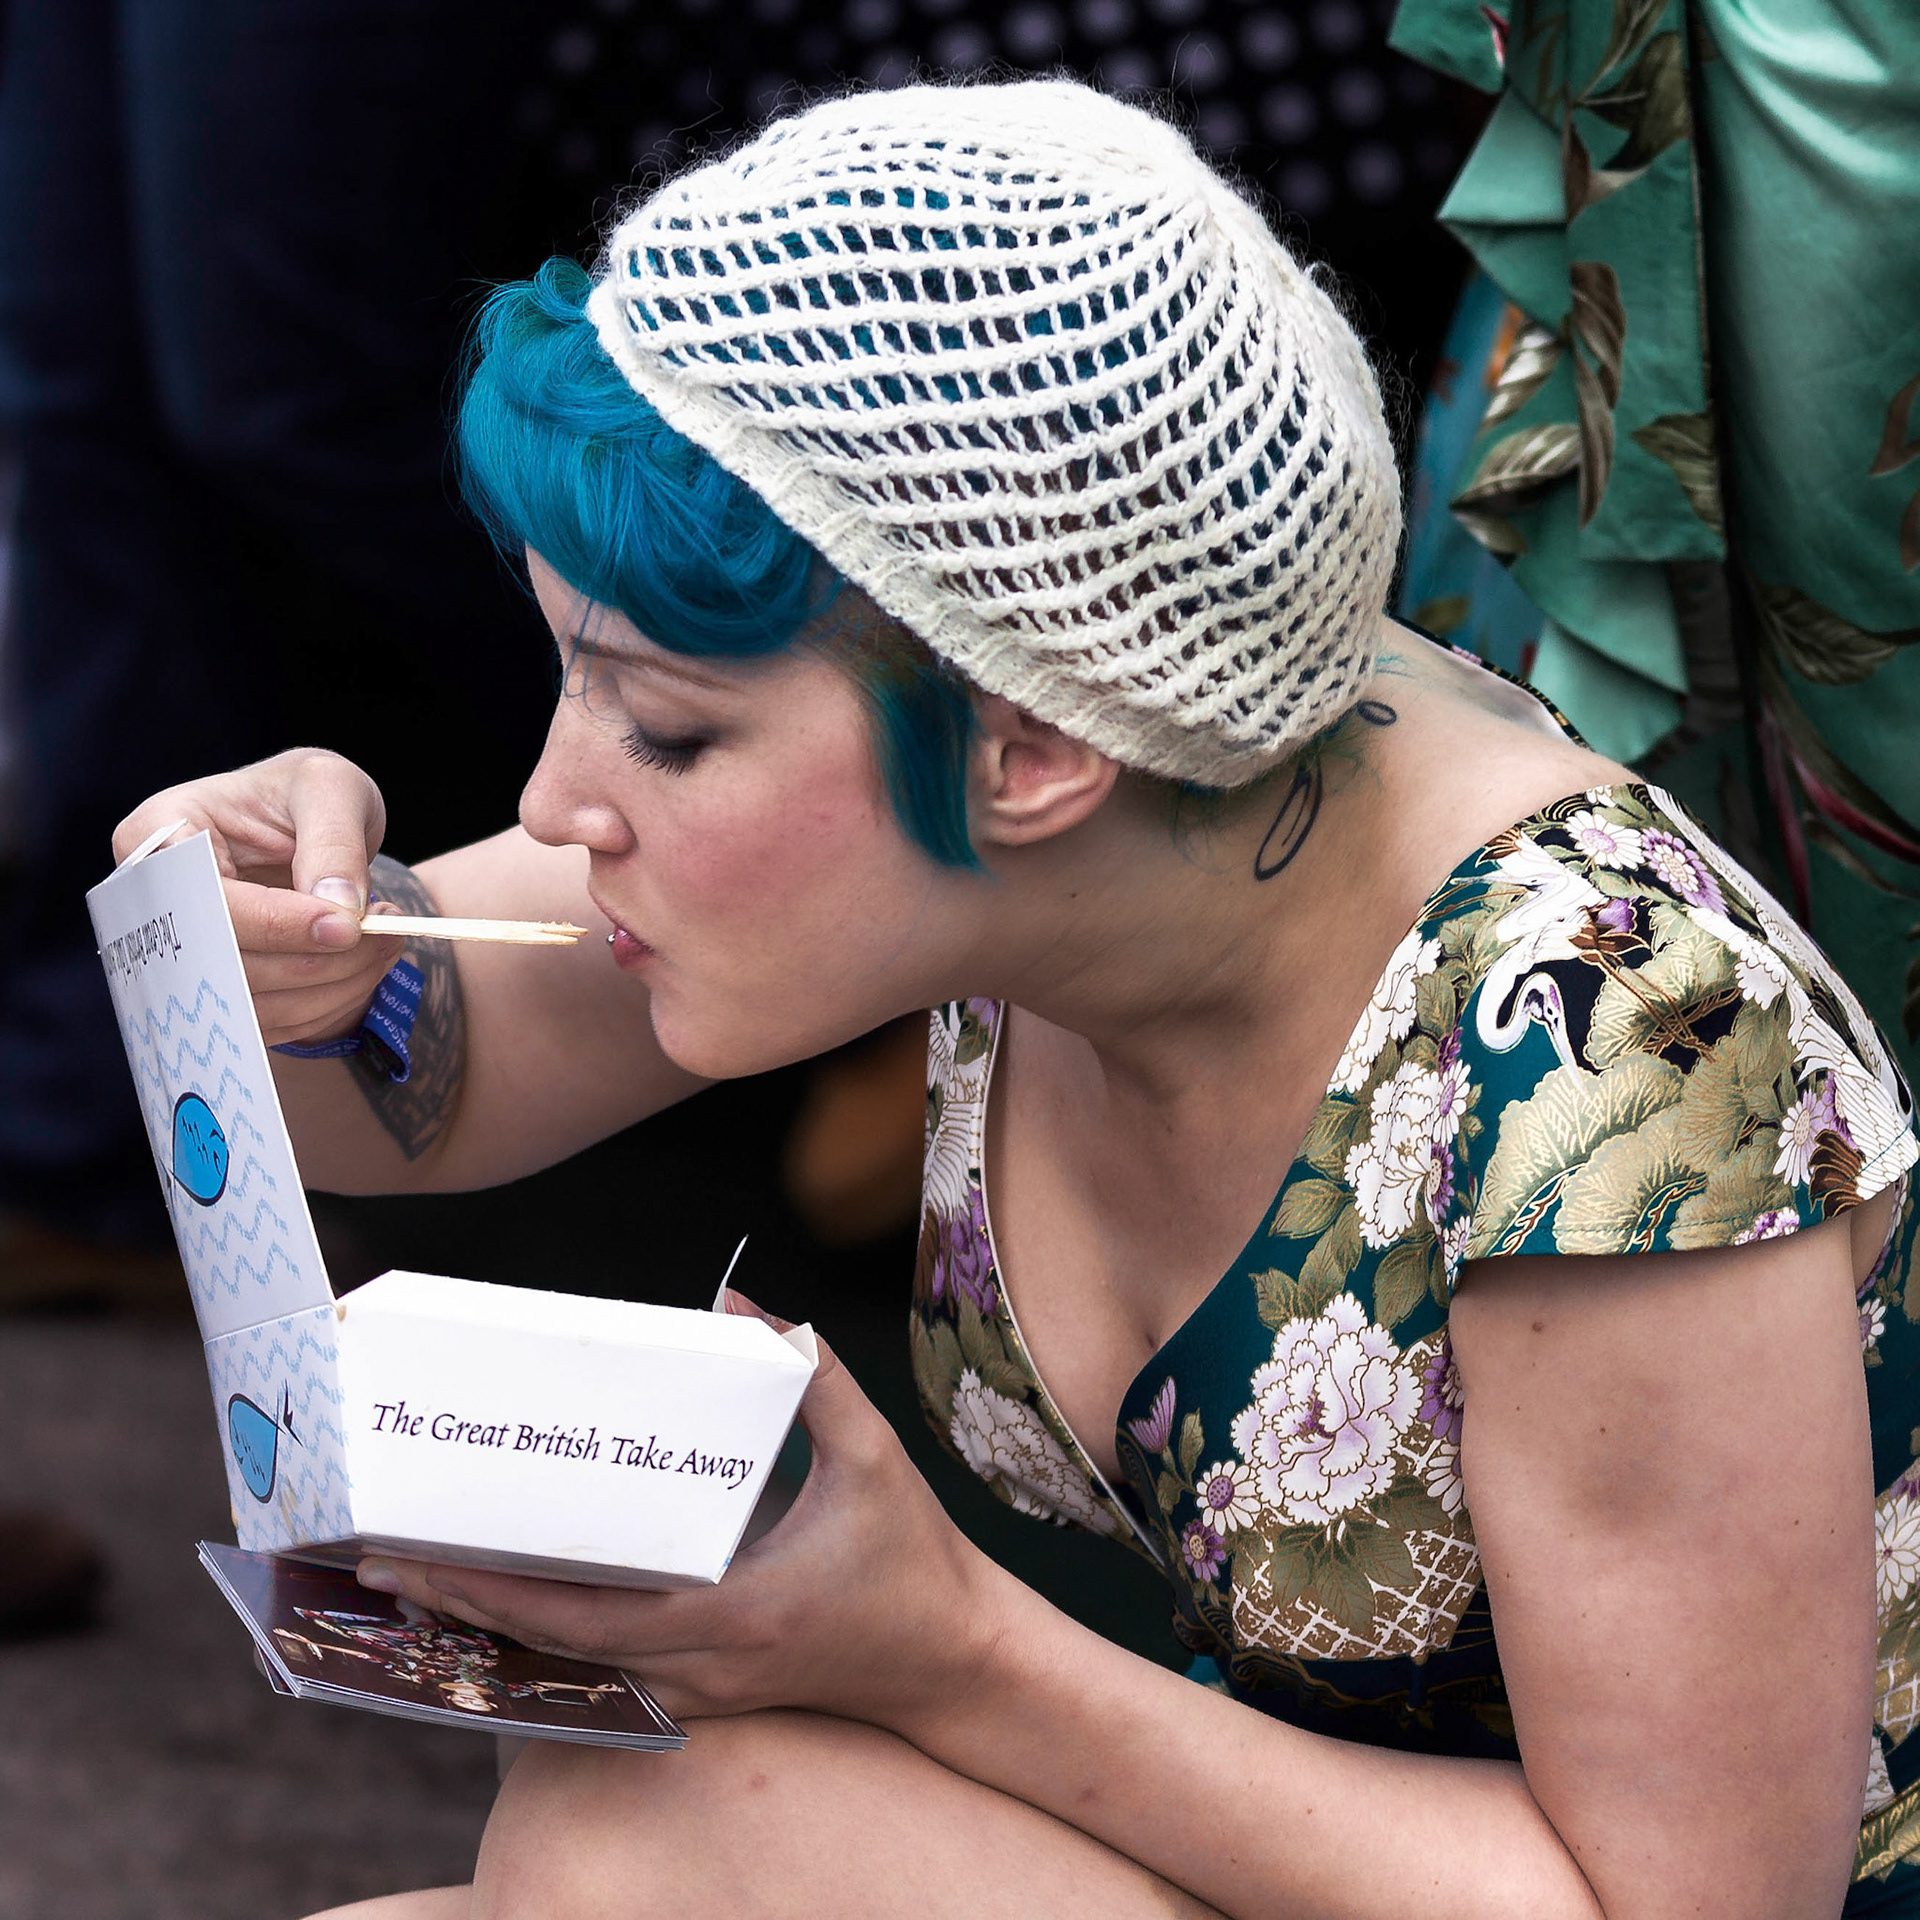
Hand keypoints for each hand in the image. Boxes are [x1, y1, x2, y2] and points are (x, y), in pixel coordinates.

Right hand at [112, 749, 404, 1045]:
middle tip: (384, 937)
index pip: (204, 898)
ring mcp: (178, 951)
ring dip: (330, 987)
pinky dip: (326, 1005)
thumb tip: (336, 911)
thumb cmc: (309, 794)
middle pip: (222, 961)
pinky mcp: (215, 986)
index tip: (345, 926)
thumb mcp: (331, 787)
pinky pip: (267, 1023)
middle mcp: (153, 899)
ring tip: (385, 945)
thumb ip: (334, 841)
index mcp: (160, 830)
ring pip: (247, 1003)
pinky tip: (365, 968)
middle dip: (313, 960)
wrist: (308, 824)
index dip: (275, 923)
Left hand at [356, 1297, 1017, 1732]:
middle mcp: (703, 1667)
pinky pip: (605, 1671)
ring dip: (493, 1626)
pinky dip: (546, 1640)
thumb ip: (816, 1378)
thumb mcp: (874, 1457)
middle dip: (461, 1605)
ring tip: (420, 1578)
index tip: (424, 1557)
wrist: (948, 1658)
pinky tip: (502, 1605)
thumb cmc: (911, 1554)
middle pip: (553, 1648)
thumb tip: (742, 1306)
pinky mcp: (704, 1693)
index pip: (587, 1614)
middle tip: (379, 1563)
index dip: (497, 1590)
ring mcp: (700, 1691)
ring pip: (571, 1668)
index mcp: (734, 1614)